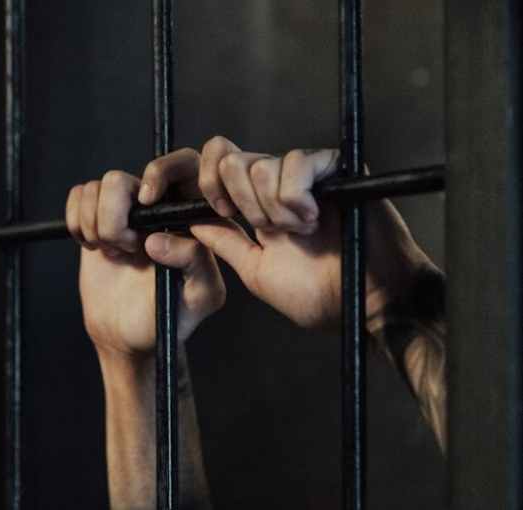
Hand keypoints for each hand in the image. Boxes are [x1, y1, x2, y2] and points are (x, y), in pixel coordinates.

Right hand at [66, 157, 225, 357]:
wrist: (127, 334)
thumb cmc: (169, 316)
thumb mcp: (199, 297)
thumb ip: (195, 263)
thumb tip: (158, 239)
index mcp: (190, 214)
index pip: (184, 163)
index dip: (160, 172)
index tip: (146, 202)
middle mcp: (157, 204)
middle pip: (121, 178)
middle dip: (115, 217)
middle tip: (129, 248)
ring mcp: (123, 208)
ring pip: (96, 187)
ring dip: (97, 226)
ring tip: (116, 253)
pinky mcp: (95, 216)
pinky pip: (78, 195)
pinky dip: (78, 223)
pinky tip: (95, 247)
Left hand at [139, 136, 431, 328]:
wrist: (367, 302)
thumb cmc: (319, 294)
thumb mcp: (256, 270)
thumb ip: (224, 242)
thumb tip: (190, 221)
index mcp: (254, 204)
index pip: (216, 167)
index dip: (207, 184)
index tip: (221, 213)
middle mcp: (276, 183)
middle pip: (230, 160)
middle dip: (242, 202)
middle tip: (271, 231)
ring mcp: (305, 172)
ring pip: (260, 165)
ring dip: (274, 209)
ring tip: (302, 231)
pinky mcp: (334, 166)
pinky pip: (296, 162)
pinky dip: (296, 197)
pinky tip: (314, 218)